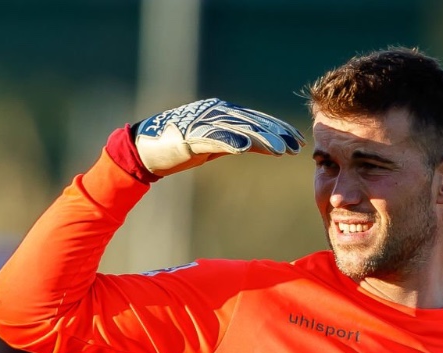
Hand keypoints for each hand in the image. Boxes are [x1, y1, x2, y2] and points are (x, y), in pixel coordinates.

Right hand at [134, 98, 301, 176]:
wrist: (145, 149)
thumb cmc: (180, 147)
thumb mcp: (213, 144)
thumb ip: (233, 140)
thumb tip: (257, 146)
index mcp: (223, 112)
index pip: (258, 119)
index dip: (279, 129)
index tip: (297, 141)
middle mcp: (217, 111)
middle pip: (254, 121)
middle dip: (278, 134)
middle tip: (296, 147)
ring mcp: (204, 121)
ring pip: (239, 128)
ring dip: (262, 139)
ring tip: (280, 150)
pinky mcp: (191, 135)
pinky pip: (215, 137)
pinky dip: (232, 140)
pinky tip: (247, 148)